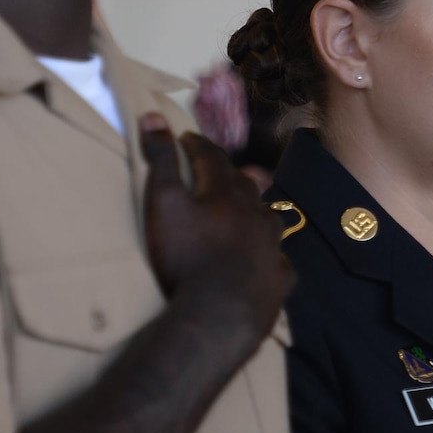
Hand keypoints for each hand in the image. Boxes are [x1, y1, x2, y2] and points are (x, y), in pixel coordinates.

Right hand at [141, 114, 293, 331]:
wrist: (219, 315)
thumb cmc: (185, 256)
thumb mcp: (163, 202)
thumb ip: (160, 160)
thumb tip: (153, 116)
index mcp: (227, 191)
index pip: (212, 157)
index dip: (197, 145)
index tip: (185, 138)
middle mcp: (256, 213)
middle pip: (244, 184)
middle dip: (226, 174)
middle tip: (212, 172)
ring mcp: (272, 247)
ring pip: (268, 218)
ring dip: (255, 210)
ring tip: (244, 211)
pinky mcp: (279, 280)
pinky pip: (279, 260)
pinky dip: (270, 254)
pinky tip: (266, 259)